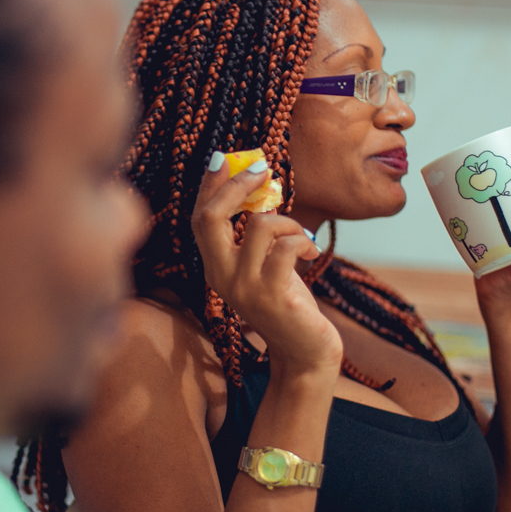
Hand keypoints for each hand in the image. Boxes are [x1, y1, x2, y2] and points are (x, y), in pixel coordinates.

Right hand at [192, 153, 342, 374]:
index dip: (211, 186)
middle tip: (262, 170)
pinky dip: (303, 240)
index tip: (225, 159)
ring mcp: (246, 289)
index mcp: (215, 267)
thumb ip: (253, 234)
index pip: (199, 218)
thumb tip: (256, 183)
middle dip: (236, 186)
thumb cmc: (287, 303)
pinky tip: (311, 250)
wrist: (305, 352)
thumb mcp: (262, 266)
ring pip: (260, 226)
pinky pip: (287, 247)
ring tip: (300, 236)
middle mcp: (222, 277)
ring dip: (289, 221)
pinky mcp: (274, 297)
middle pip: (210, 218)